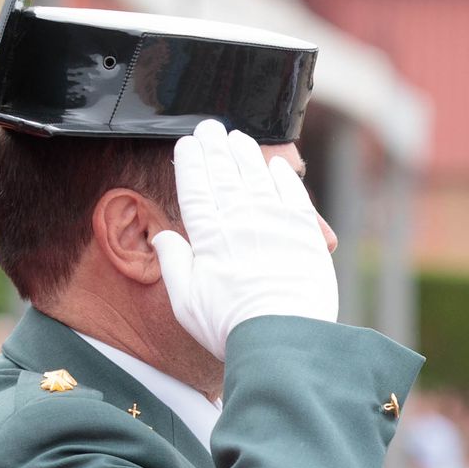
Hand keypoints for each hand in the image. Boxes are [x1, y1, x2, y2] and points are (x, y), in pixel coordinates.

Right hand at [152, 120, 338, 359]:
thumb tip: (162, 237)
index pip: (195, 189)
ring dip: (246, 154)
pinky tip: (276, 166)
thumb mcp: (187, 303)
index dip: (190, 163)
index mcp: (209, 237)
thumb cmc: (233, 327)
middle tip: (210, 127)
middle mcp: (242, 222)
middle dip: (215, 147)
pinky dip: (283, 177)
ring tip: (237, 138)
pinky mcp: (306, 233)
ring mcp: (276, 224)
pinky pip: (294, 195)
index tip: (186, 144)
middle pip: (225, 174)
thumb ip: (173, 265)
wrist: (286, 339)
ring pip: (258, 177)